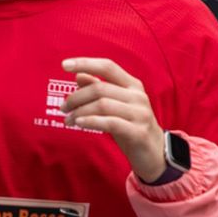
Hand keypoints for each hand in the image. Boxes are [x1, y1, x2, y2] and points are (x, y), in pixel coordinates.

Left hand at [61, 57, 166, 181]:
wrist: (155, 153)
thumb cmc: (130, 126)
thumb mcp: (115, 106)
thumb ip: (99, 90)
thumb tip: (79, 75)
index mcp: (132, 85)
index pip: (107, 66)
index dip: (86, 63)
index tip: (64, 64)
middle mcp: (138, 96)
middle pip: (100, 88)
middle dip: (76, 97)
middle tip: (63, 108)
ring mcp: (140, 114)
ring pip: (102, 105)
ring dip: (79, 112)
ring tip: (67, 120)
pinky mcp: (138, 132)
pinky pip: (110, 123)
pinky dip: (91, 121)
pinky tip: (78, 123)